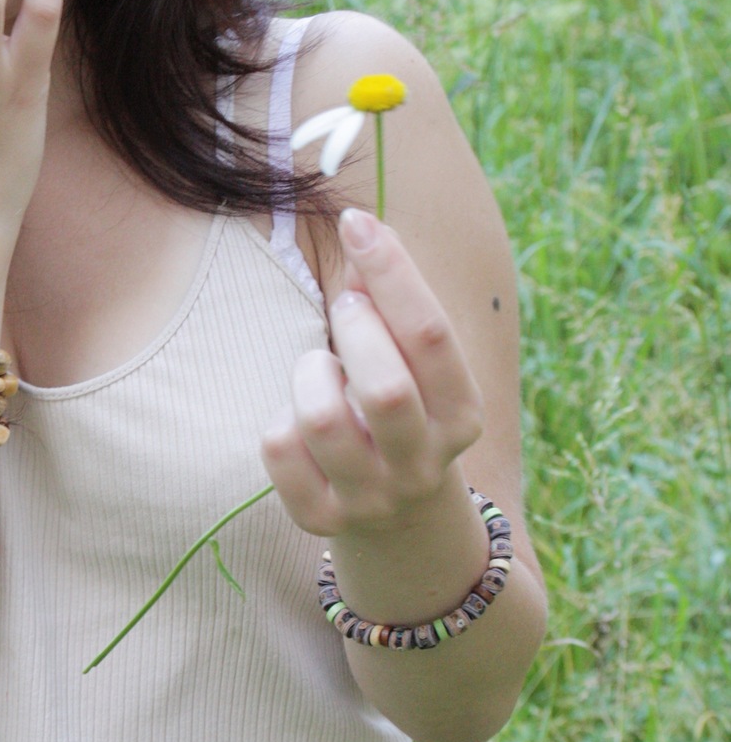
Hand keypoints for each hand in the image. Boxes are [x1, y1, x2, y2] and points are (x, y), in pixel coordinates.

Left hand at [260, 208, 484, 536]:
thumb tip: (359, 229)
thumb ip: (390, 302)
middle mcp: (423, 465)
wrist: (398, 516)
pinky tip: (300, 419)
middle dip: (355, 329)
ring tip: (321, 367)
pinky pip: (279, 447)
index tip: (358, 223)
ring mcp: (371, 498)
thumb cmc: (401, 408)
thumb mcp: (413, 363)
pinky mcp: (319, 518)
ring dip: (311, 371)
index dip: (392, 271)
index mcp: (463, 416)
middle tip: (346, 310)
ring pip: (323, 420)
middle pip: (386, 389)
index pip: (432, 337)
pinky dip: (281, 417)